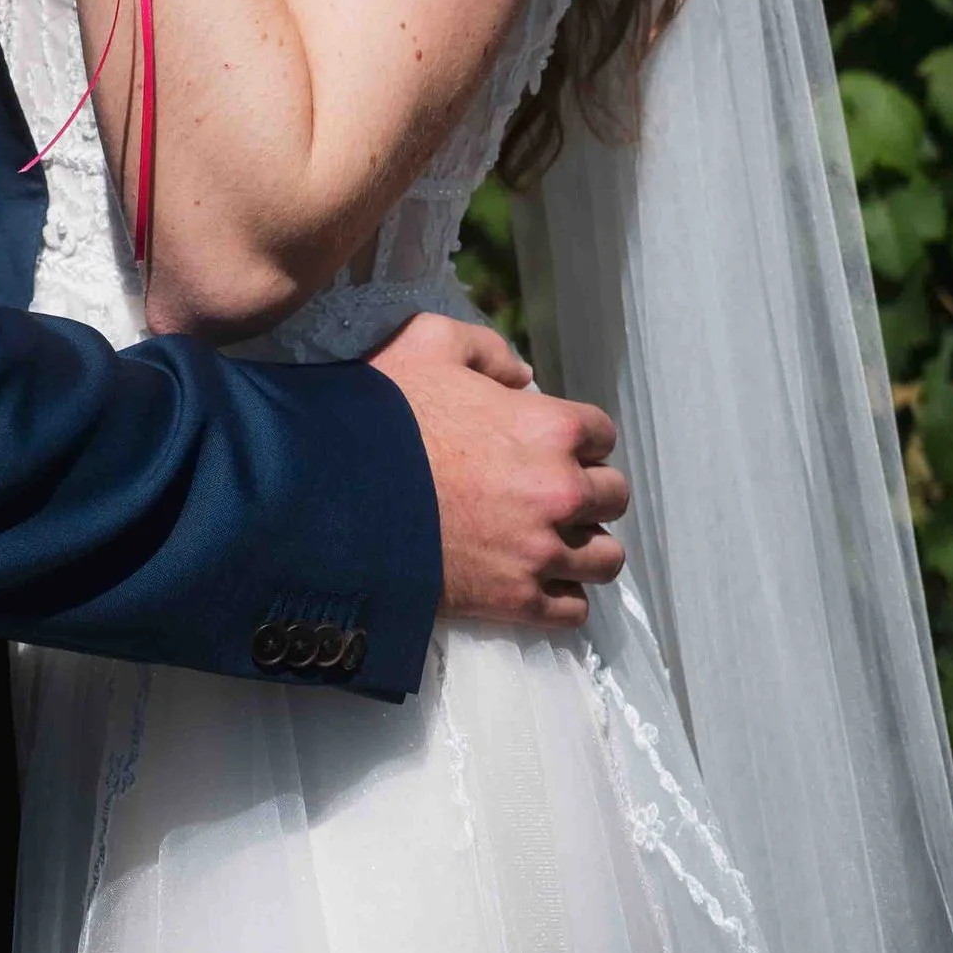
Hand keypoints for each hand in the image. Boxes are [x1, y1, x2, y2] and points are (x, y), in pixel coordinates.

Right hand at [370, 314, 628, 630]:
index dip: (577, 437)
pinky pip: (575, 609)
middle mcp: (559, 491)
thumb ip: (488, 350)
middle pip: (613, 497)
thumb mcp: (430, 342)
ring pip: (605, 560)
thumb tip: (524, 376)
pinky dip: (561, 596)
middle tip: (552, 492)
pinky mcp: (518, 601)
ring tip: (553, 540)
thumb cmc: (385, 411)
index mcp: (549, 427)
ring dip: (584, 547)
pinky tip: (535, 579)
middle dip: (589, 491)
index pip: (603, 434)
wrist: (339, 490)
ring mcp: (541, 552)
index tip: (551, 444)